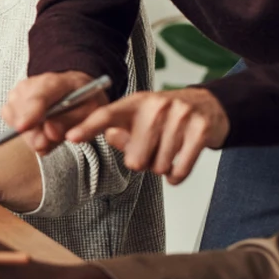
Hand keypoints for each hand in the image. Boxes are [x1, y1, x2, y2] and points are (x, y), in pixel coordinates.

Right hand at [1, 71, 109, 155]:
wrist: (74, 88)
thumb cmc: (84, 98)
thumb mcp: (91, 111)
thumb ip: (72, 122)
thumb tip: (50, 133)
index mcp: (56, 82)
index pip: (39, 96)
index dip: (29, 112)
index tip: (22, 127)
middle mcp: (32, 84)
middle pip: (22, 111)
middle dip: (32, 133)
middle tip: (46, 144)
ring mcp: (19, 92)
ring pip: (14, 118)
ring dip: (31, 134)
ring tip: (50, 133)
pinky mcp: (12, 101)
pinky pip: (10, 121)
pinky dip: (25, 132)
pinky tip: (40, 130)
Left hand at [62, 88, 228, 184]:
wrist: (208, 106)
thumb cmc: (165, 117)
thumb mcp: (139, 118)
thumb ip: (120, 132)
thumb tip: (110, 136)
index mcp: (135, 103)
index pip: (106, 116)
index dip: (87, 128)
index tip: (70, 137)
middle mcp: (156, 106)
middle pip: (135, 159)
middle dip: (144, 162)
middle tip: (153, 149)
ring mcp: (180, 116)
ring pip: (159, 166)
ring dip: (162, 167)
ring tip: (168, 151)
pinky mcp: (200, 129)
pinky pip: (180, 169)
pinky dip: (176, 176)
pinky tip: (176, 168)